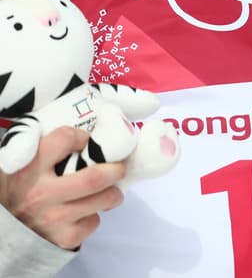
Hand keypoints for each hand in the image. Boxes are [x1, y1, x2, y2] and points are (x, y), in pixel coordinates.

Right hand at [0, 127, 124, 249]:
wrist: (6, 229)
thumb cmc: (22, 190)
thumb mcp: (25, 165)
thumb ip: (48, 149)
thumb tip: (87, 135)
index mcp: (29, 168)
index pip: (64, 139)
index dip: (82, 136)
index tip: (87, 141)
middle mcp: (41, 193)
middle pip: (95, 177)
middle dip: (115, 169)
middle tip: (118, 166)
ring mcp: (53, 218)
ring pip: (104, 198)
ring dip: (113, 192)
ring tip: (108, 188)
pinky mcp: (64, 237)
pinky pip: (94, 222)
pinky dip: (96, 214)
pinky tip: (85, 211)